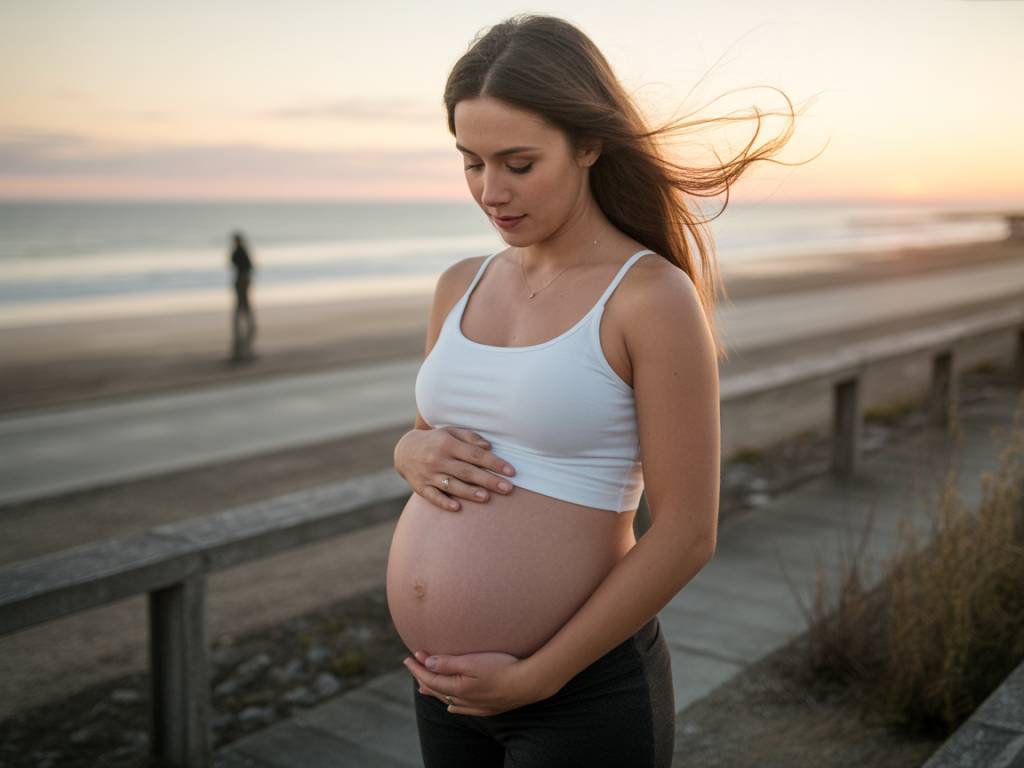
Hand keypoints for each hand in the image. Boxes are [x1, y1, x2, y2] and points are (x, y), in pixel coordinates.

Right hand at [393, 427, 516, 511]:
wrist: (404, 450)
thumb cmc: (436, 441)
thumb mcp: (450, 432)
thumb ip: (470, 438)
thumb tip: (488, 447)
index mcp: (448, 444)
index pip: (475, 454)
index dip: (494, 463)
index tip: (511, 471)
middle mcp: (438, 459)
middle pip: (467, 471)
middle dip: (488, 480)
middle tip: (508, 488)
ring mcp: (428, 474)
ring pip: (451, 485)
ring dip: (469, 492)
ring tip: (486, 498)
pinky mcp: (420, 487)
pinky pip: (432, 496)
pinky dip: (444, 502)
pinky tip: (457, 508)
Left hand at [403, 649, 550, 715]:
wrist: (528, 684)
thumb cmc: (501, 668)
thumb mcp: (472, 662)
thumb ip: (448, 663)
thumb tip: (427, 664)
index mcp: (457, 687)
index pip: (431, 677)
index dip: (419, 667)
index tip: (409, 656)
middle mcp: (464, 699)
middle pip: (437, 689)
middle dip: (422, 676)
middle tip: (411, 665)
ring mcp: (476, 705)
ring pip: (448, 700)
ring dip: (435, 691)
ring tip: (423, 687)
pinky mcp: (488, 708)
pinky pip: (463, 709)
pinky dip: (453, 705)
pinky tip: (451, 706)